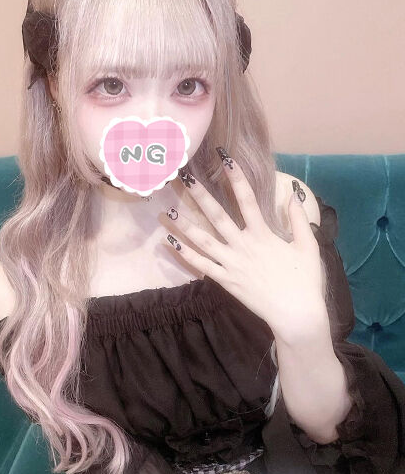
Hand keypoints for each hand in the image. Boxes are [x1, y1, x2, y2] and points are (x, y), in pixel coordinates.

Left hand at [161, 155, 326, 338]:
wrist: (296, 314)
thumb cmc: (305, 280)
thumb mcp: (308, 246)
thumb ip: (299, 219)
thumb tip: (293, 194)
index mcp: (264, 234)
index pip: (247, 199)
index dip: (236, 178)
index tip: (225, 159)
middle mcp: (243, 245)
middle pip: (217, 215)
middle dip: (200, 195)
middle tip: (183, 177)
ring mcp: (232, 264)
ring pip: (203, 240)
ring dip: (184, 224)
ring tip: (166, 210)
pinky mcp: (225, 281)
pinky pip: (202, 266)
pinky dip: (185, 254)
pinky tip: (170, 243)